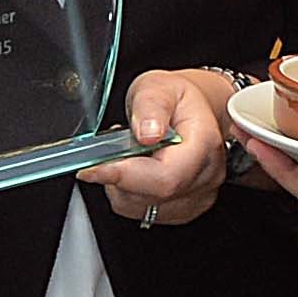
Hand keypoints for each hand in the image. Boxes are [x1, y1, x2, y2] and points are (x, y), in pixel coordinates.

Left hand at [82, 69, 227, 229]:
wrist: (195, 110)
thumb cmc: (177, 99)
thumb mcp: (159, 85)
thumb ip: (151, 105)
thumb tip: (147, 133)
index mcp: (204, 143)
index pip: (165, 176)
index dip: (124, 175)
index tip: (91, 168)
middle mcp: (206, 175)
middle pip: (150, 195)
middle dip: (118, 175)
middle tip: (111, 147)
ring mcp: (198, 196)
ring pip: (141, 207)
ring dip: (121, 184)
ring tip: (127, 154)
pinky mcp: (185, 209)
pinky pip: (142, 211)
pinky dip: (129, 192)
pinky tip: (135, 170)